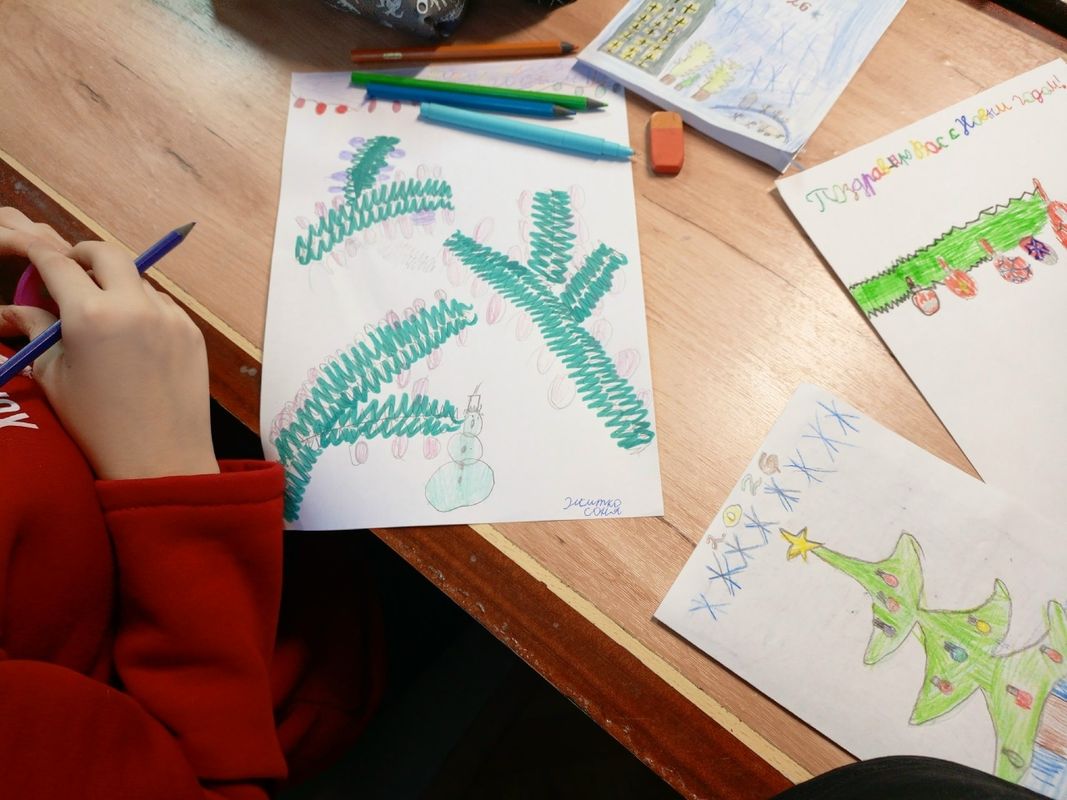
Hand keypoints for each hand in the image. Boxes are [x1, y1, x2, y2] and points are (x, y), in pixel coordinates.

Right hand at [0, 209, 217, 478]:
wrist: (161, 459)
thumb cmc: (96, 425)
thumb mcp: (52, 376)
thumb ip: (35, 330)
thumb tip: (13, 309)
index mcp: (90, 314)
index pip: (58, 263)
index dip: (40, 252)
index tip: (31, 247)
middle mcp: (134, 305)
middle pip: (107, 253)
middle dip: (83, 255)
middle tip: (70, 270)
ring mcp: (169, 316)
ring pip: (138, 278)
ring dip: (117, 283)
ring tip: (102, 312)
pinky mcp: (191, 331)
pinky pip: (162, 303)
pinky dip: (143, 306)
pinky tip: (132, 335)